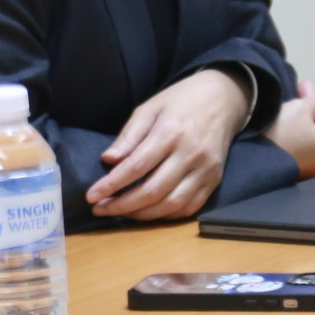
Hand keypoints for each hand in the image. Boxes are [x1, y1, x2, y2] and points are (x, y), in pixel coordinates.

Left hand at [87, 68, 249, 221]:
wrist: (222, 99)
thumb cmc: (180, 101)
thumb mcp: (150, 108)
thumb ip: (129, 135)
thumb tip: (109, 161)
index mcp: (171, 132)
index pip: (137, 166)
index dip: (112, 185)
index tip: (91, 196)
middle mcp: (191, 154)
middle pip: (153, 190)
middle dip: (122, 205)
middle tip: (100, 209)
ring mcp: (206, 170)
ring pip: (171, 204)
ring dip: (142, 214)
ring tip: (121, 212)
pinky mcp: (215, 180)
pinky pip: (189, 208)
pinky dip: (166, 215)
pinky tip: (148, 211)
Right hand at [264, 78, 314, 179]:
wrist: (252, 158)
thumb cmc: (283, 131)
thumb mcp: (302, 106)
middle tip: (302, 92)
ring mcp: (305, 169)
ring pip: (311, 140)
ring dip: (303, 121)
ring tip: (289, 104)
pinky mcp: (289, 171)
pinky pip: (298, 149)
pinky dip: (294, 134)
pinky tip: (281, 120)